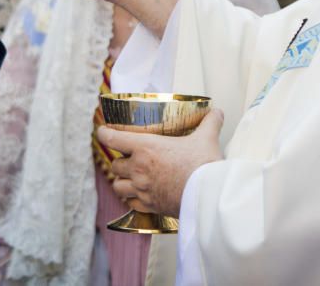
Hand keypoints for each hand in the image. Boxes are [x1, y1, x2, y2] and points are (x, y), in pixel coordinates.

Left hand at [97, 109, 224, 217]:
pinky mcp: (150, 206)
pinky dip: (132, 199)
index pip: (114, 139)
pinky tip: (140, 196)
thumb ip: (209, 123)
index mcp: (146, 148)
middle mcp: (139, 169)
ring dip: (122, 181)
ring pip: (118, 186)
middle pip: (115, 165)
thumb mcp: (206, 139)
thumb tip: (216, 112)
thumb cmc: (203, 165)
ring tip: (130, 178)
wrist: (208, 196)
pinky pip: (131, 203)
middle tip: (128, 158)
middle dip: (120, 161)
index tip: (102, 131)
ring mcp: (142, 189)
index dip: (104, 134)